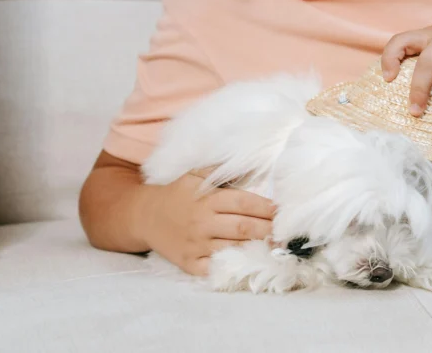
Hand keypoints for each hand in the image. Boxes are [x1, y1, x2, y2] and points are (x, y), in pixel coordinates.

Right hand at [135, 173, 275, 275]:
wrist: (144, 216)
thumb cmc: (177, 193)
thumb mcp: (195, 175)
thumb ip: (222, 170)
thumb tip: (252, 163)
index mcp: (207, 199)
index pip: (244, 203)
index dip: (266, 208)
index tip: (283, 211)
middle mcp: (202, 222)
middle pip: (242, 228)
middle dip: (268, 231)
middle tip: (287, 234)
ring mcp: (195, 244)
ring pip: (231, 249)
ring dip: (255, 249)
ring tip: (275, 248)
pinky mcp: (188, 263)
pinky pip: (212, 268)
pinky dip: (229, 267)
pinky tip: (246, 265)